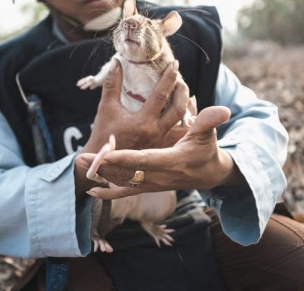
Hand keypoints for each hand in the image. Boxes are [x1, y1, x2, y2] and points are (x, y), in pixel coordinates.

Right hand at [74, 59, 190, 195]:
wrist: (104, 161)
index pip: (161, 95)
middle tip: (180, 77)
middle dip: (182, 90)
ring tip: (183, 90)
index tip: (174, 64)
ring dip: (186, 104)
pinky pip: (178, 130)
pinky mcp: (162, 145)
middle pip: (179, 109)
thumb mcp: (106, 108)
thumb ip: (112, 84)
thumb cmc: (103, 134)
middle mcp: (155, 132)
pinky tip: (184, 109)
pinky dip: (183, 119)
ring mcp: (160, 141)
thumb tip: (116, 62)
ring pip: (182, 121)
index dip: (168, 78)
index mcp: (143, 123)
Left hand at [79, 106, 243, 199]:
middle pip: (128, 173)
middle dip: (104, 166)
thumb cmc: (206, 149)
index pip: (145, 160)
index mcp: (172, 161)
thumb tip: (222, 109)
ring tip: (81, 165)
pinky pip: (126, 193)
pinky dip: (109, 194)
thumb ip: (208, 121)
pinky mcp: (148, 187)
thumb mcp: (208, 134)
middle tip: (83, 158)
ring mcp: (153, 184)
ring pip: (123, 182)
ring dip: (101, 175)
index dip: (125, 158)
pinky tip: (92, 191)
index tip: (107, 154)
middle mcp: (160, 176)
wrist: (208, 174)